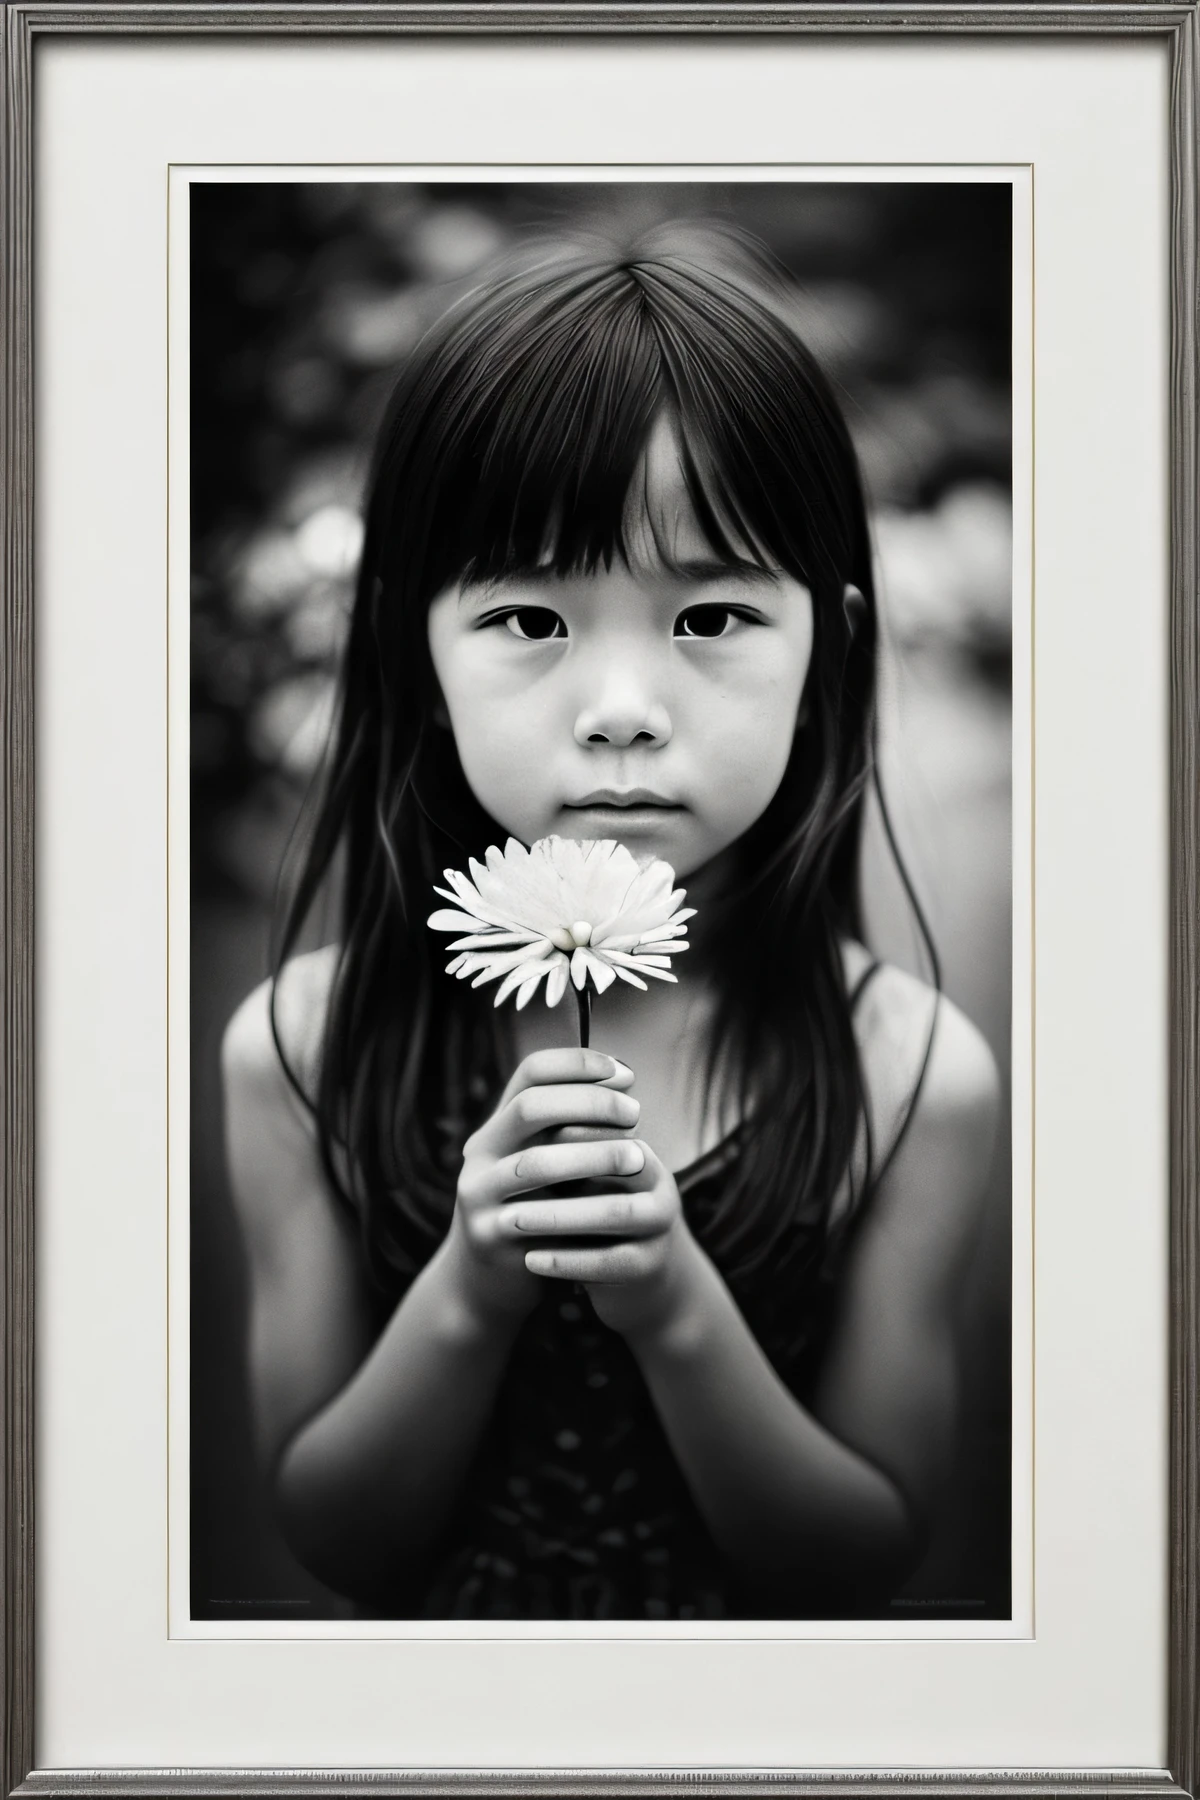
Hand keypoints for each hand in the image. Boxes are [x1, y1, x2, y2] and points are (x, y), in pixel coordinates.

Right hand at [445, 1046, 641, 1326]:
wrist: (484, 1282)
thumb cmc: (532, 1213)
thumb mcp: (547, 1166)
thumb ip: (571, 1132)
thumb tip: (623, 1086)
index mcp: (497, 1127)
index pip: (532, 1072)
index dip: (579, 1064)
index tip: (626, 1074)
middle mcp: (480, 1153)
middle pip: (531, 1107)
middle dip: (590, 1104)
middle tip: (635, 1112)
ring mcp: (479, 1194)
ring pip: (536, 1164)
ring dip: (593, 1156)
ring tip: (639, 1159)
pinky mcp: (488, 1236)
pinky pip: (536, 1219)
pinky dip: (579, 1211)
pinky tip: (615, 1207)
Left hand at [501, 1134, 701, 1342]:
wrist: (638, 1278)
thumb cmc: (596, 1216)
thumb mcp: (585, 1185)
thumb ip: (563, 1158)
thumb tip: (515, 1121)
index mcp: (642, 1158)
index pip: (607, 1130)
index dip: (569, 1130)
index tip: (522, 1133)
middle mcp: (660, 1188)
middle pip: (616, 1167)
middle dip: (562, 1169)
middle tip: (511, 1177)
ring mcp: (660, 1228)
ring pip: (615, 1214)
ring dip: (560, 1215)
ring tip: (512, 1219)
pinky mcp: (649, 1267)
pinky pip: (608, 1261)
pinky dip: (566, 1260)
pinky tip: (530, 1260)